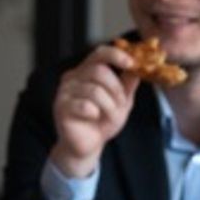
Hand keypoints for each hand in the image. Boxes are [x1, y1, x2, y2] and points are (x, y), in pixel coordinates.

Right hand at [51, 43, 139, 177]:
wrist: (88, 146)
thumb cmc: (102, 121)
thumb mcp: (122, 101)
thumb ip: (128, 84)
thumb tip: (139, 66)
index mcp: (85, 71)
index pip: (99, 54)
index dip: (116, 55)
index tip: (132, 63)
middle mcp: (72, 77)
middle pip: (99, 71)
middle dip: (116, 89)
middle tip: (122, 105)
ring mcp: (64, 92)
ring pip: (94, 90)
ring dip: (110, 106)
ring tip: (110, 117)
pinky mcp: (60, 107)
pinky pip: (84, 105)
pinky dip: (96, 113)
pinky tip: (94, 118)